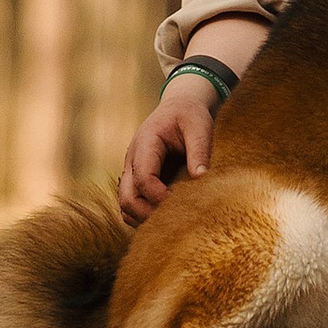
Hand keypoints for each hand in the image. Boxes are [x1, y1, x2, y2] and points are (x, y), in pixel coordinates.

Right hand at [118, 79, 213, 220]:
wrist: (180, 106)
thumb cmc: (190, 115)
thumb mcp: (199, 126)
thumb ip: (199, 150)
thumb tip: (201, 178)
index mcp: (146, 143)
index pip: (143, 178)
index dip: (159, 197)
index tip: (181, 204)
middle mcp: (133, 159)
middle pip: (127, 198)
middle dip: (148, 214)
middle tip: (175, 219)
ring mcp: (132, 171)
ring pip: (125, 206)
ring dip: (144, 218)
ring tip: (171, 220)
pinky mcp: (138, 180)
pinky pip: (132, 205)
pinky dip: (143, 216)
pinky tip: (166, 216)